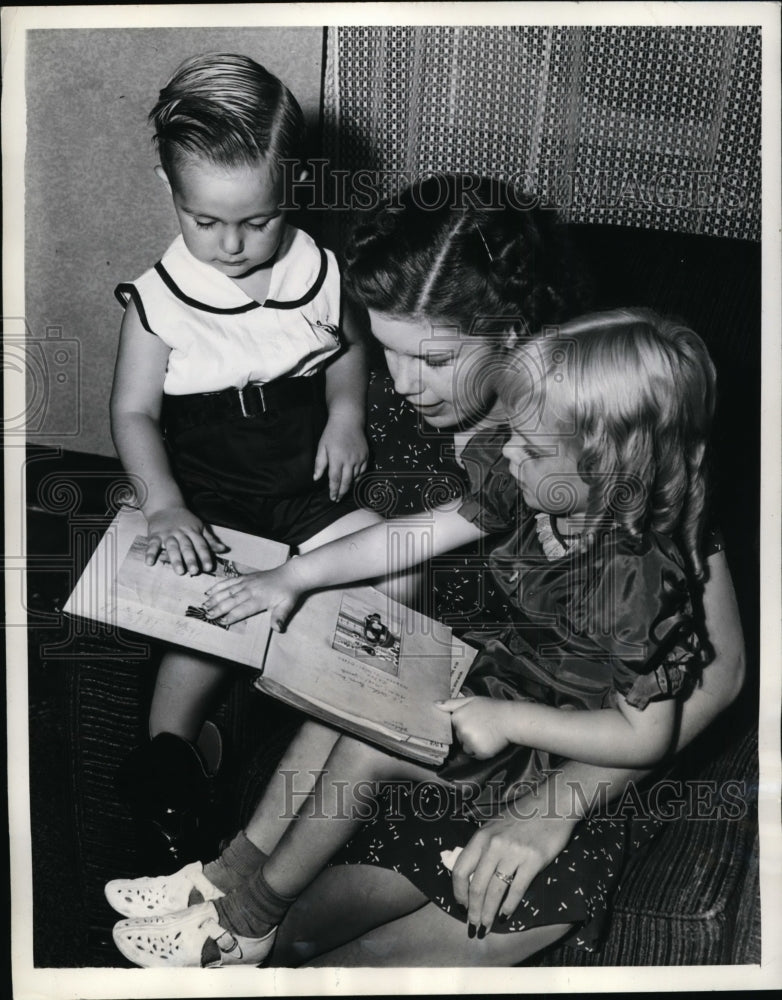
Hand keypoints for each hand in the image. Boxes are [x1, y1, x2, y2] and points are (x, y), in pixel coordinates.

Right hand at [145, 506, 227, 574]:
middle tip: (194, 572)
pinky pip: (153, 544)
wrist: (166, 506)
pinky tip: (150, 563)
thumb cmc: (186, 520)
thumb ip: (210, 540)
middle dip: (191, 559)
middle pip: (187, 547)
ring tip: (179, 571)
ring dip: (175, 559)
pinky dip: (150, 553)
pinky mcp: (155, 535)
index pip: (201, 545)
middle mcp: (181, 533)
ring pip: (172, 547)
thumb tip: (224, 549)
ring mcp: (168, 534)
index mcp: (193, 532)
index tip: (209, 568)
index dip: (205, 556)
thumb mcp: (200, 527)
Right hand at [203, 562, 301, 628]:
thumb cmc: (288, 593)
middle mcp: (250, 590)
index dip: (231, 616)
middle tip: (207, 615)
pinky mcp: (244, 577)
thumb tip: (277, 629)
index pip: (242, 609)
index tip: (221, 621)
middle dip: (218, 608)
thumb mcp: (287, 606)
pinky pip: (229, 581)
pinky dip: (218, 586)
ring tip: (204, 605)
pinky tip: (209, 591)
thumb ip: (280, 617)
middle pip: (231, 600)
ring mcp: (246, 582)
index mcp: (259, 599)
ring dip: (215, 597)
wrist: (291, 575)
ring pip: (227, 590)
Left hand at [313, 415, 368, 501]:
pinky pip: (362, 471)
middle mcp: (349, 460)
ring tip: (344, 489)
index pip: (335, 480)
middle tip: (338, 499)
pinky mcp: (366, 456)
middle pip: (346, 482)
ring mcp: (359, 458)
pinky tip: (353, 479)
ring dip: (349, 485)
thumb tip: (316, 478)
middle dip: (342, 492)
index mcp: (337, 458)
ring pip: (355, 478)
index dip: (334, 491)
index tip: (332, 498)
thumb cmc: (332, 433)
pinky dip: (358, 477)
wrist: (348, 420)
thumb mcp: (322, 447)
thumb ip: (319, 463)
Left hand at [437, 697, 512, 758]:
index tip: (474, 721)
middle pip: (460, 738)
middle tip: (482, 727)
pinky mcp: (479, 752)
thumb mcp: (471, 700)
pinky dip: (481, 751)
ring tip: (486, 735)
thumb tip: (434, 705)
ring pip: (467, 748)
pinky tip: (489, 742)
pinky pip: (475, 755)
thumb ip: (451, 703)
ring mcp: (469, 743)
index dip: (464, 724)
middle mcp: (461, 731)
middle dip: (468, 734)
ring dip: (474, 744)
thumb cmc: (491, 708)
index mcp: (457, 717)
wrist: (510, 719)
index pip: (454, 727)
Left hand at [450, 802, 578, 933]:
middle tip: (473, 927)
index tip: (460, 905)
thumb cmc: (522, 814)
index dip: (458, 892)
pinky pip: (517, 889)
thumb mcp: (494, 825)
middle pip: (476, 886)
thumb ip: (483, 846)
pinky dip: (509, 906)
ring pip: (495, 891)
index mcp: (481, 836)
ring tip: (486, 927)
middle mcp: (494, 845)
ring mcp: (513, 853)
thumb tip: (470, 873)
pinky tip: (505, 915)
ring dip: (488, 913)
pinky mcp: (533, 861)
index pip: (460, 869)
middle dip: (473, 910)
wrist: (552, 803)